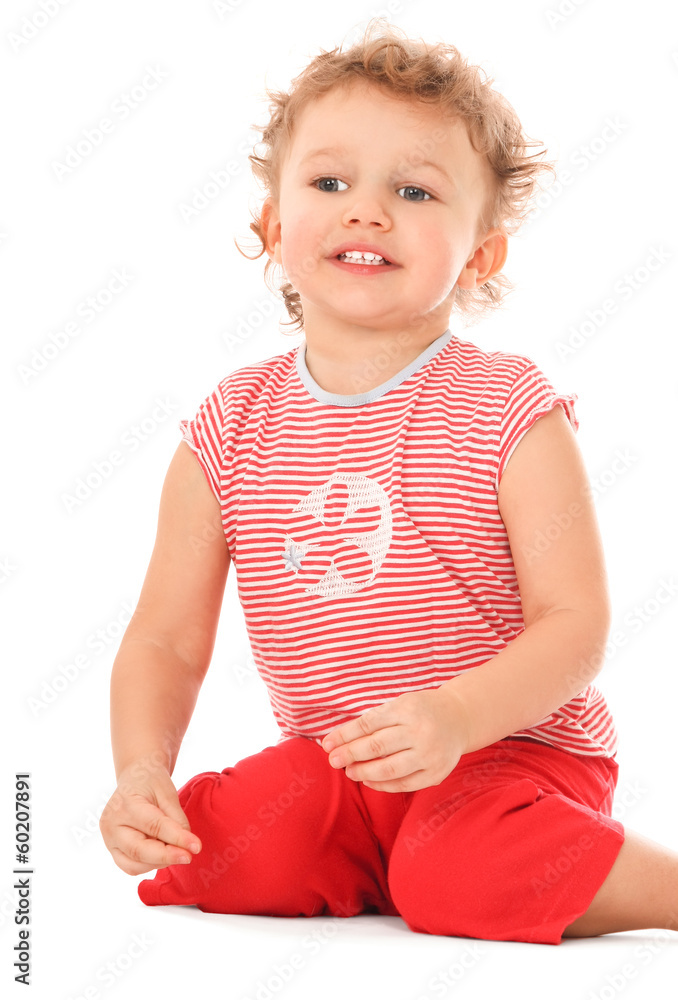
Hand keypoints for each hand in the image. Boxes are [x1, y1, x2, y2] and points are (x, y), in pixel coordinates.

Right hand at [99, 759, 201, 874]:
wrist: (134, 778)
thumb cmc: (150, 782)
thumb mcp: (167, 792)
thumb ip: (177, 819)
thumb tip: (187, 845)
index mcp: (124, 805)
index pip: (153, 826)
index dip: (177, 838)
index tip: (196, 847)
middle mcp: (111, 825)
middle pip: (138, 850)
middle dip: (167, 856)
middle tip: (189, 856)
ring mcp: (108, 840)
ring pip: (134, 865)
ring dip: (159, 862)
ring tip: (176, 849)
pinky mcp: (113, 850)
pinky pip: (131, 867)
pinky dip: (150, 864)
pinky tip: (164, 852)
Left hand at [320, 686, 469, 791]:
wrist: (460, 718)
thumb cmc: (420, 710)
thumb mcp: (400, 705)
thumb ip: (374, 721)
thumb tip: (338, 741)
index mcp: (407, 709)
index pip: (368, 724)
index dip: (344, 735)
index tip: (326, 744)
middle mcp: (420, 732)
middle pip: (376, 747)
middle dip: (350, 754)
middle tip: (333, 760)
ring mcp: (429, 754)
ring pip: (389, 769)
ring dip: (363, 772)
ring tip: (349, 771)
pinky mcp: (436, 773)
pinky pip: (403, 784)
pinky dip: (382, 784)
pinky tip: (368, 780)